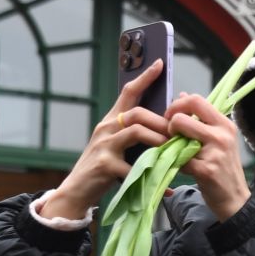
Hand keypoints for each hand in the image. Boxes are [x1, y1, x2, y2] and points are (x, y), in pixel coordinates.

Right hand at [45, 61, 170, 217]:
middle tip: (178, 133)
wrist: (76, 191)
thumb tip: (167, 129)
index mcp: (111, 121)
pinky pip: (135, 167)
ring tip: (171, 149)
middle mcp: (105, 128)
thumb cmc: (103, 169)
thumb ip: (137, 136)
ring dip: (158, 139)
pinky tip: (167, 188)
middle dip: (161, 122)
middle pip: (137, 113)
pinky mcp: (105, 165)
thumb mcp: (119, 147)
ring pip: (136, 131)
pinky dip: (153, 176)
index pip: (128, 92)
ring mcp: (104, 146)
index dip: (144, 77)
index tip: (160, 64)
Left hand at [165, 92, 251, 221]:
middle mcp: (222, 135)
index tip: (172, 117)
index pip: (196, 99)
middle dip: (169, 124)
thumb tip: (181, 95)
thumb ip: (201, 118)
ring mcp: (215, 152)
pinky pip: (178, 158)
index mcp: (225, 124)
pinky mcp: (206, 169)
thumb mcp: (219, 139)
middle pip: (182, 115)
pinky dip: (174, 161)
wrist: (235, 198)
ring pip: (178, 134)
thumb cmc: (223, 168)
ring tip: (175, 151)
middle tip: (171, 136)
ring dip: (170, 142)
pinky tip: (179, 166)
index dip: (177, 105)